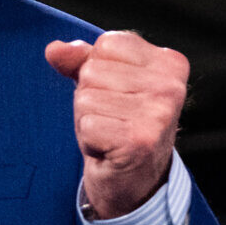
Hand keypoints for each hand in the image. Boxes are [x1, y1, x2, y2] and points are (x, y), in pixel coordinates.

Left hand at [44, 30, 189, 219]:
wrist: (135, 181)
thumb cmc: (119, 124)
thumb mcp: (103, 83)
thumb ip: (79, 59)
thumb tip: (55, 50)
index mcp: (169, 63)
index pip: (108, 43)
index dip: (98, 70)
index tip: (118, 95)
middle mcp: (170, 86)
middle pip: (93, 70)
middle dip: (90, 97)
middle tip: (112, 119)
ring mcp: (158, 114)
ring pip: (86, 97)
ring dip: (88, 119)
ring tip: (110, 133)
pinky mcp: (140, 140)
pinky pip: (87, 124)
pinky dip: (89, 140)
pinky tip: (108, 149)